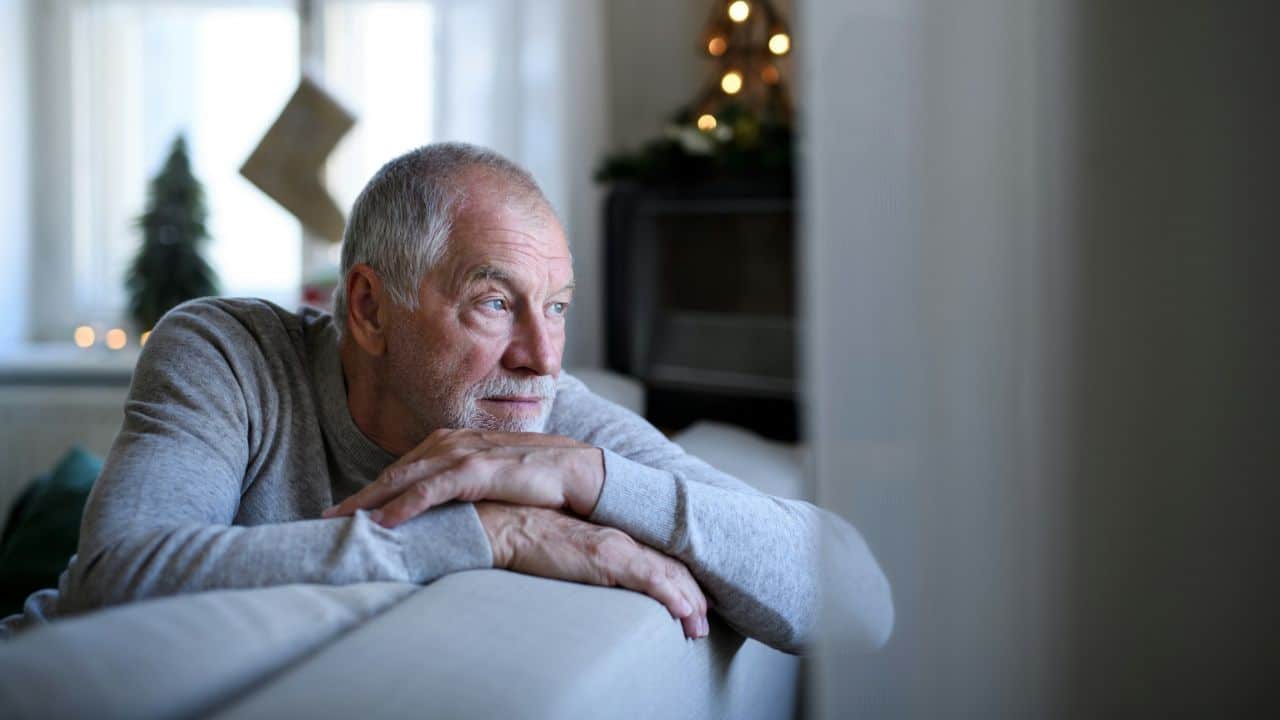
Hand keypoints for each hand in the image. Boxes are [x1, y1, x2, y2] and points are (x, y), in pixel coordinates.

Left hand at [323, 428, 604, 526]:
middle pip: (395, 470)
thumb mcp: (494, 479)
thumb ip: (466, 485)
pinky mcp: (478, 470)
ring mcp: (465, 454)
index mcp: (456, 442)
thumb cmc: (540, 478)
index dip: (373, 488)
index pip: (404, 467)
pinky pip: (431, 490)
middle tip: (328, 518)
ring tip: (343, 522)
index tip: (347, 509)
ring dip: (371, 500)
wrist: (580, 471)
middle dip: (360, 495)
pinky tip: (384, 522)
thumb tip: (445, 509)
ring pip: (405, 478)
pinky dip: (404, 504)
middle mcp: (454, 442)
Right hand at [475, 501, 710, 639]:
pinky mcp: (607, 556)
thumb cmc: (526, 534)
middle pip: (669, 566)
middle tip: (703, 621)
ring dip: (688, 602)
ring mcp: (616, 545)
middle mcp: (620, 536)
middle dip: (691, 595)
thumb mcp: (564, 547)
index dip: (678, 579)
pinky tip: (684, 612)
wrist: (505, 522)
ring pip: (667, 574)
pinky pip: (649, 577)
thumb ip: (583, 556)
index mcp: (612, 533)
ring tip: (699, 627)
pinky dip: (671, 596)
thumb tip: (589, 574)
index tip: (693, 601)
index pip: (656, 557)